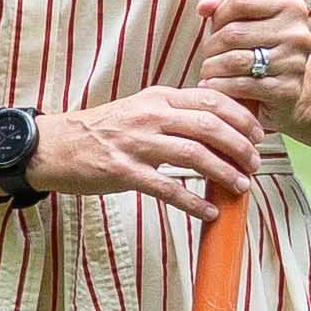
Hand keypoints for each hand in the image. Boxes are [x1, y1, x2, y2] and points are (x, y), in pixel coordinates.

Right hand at [34, 82, 266, 216]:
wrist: (52, 146)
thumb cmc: (100, 131)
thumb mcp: (139, 109)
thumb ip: (173, 113)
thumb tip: (216, 126)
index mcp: (157, 98)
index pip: (212, 100)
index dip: (242, 118)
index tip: (259, 136)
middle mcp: (150, 116)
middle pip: (209, 126)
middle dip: (240, 147)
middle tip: (255, 164)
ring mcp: (136, 144)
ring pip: (194, 155)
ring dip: (224, 173)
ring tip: (240, 187)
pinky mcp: (123, 172)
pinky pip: (167, 188)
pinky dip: (193, 202)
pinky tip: (209, 212)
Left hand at [191, 0, 310, 123]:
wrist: (282, 86)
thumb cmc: (253, 43)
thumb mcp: (236, 13)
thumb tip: (204, 7)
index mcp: (290, 6)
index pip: (240, 1)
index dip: (219, 15)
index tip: (217, 27)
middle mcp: (298, 33)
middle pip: (234, 33)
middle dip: (211, 45)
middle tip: (209, 54)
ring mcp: (295, 63)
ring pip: (235, 61)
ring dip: (212, 67)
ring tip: (209, 70)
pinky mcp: (288, 90)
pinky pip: (242, 86)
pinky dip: (220, 86)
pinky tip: (213, 85)